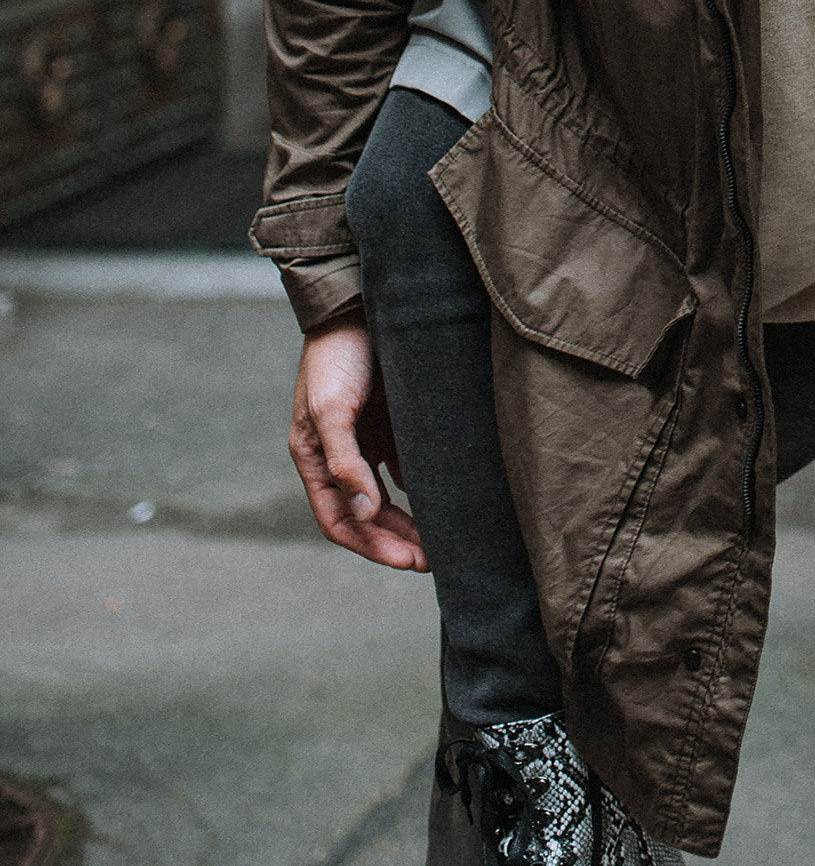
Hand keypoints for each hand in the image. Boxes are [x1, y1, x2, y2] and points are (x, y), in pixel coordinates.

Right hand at [289, 323, 428, 570]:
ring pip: (388, 496)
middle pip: (367, 516)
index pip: (340, 521)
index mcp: (316, 458)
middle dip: (396, 541)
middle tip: (434, 559)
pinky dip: (423, 485)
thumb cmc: (338, 355)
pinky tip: (447, 496)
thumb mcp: (333, 408)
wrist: (359, 304)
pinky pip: (407, 466)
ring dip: (411, 520)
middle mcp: (340, 456)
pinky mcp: (392, 421)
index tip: (407, 561)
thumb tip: (364, 513)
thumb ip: (345, 462)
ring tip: (444, 539)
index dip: (371, 546)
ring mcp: (366, 439)